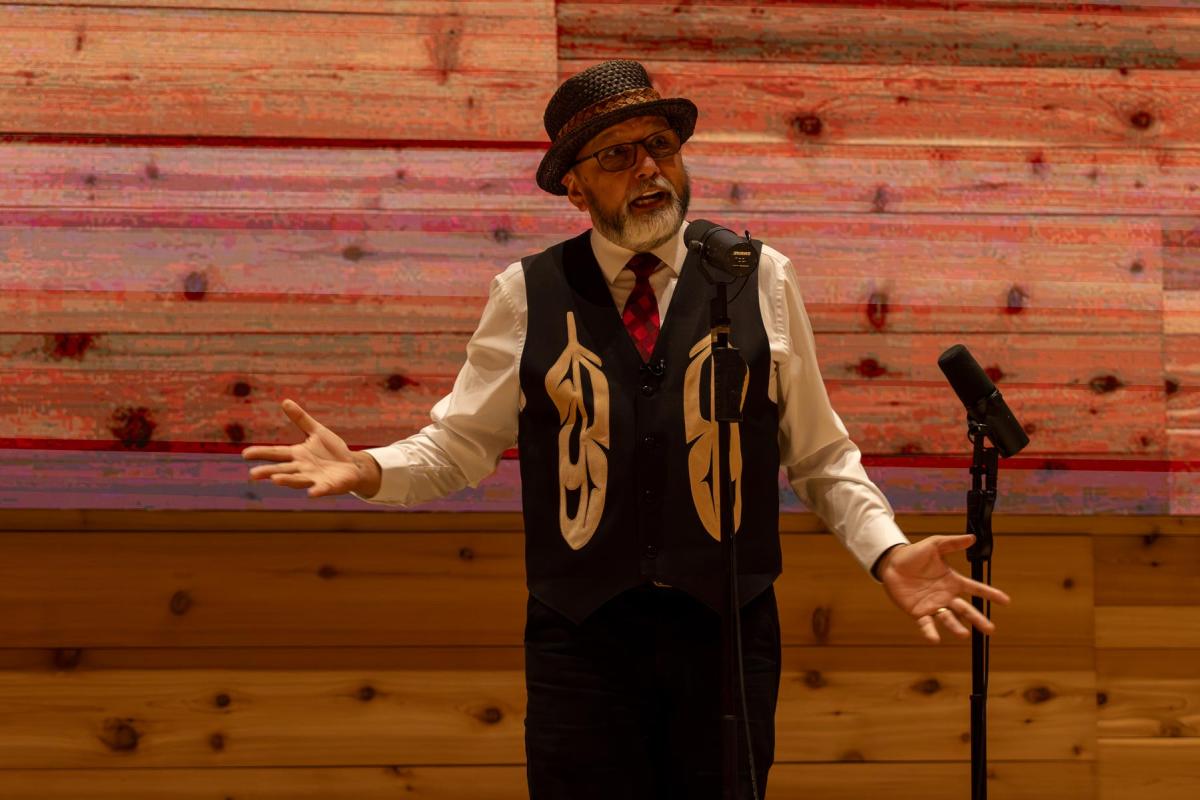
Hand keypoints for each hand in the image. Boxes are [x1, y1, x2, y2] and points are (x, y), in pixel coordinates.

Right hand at [241, 399, 362, 497]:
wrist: (352, 466)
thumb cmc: (332, 450)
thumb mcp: (317, 431)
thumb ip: (301, 419)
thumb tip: (285, 401)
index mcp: (297, 455)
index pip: (276, 453)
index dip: (261, 453)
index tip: (245, 454)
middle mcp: (302, 468)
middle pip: (282, 470)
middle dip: (268, 472)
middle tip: (253, 474)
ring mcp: (314, 478)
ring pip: (298, 480)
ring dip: (287, 480)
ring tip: (275, 480)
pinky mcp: (328, 486)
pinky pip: (321, 489)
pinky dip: (316, 491)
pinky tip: (311, 493)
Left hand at [877, 534, 1011, 643]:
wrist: (892, 563)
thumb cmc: (915, 554)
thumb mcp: (935, 545)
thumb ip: (953, 543)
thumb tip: (973, 538)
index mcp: (953, 581)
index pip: (975, 589)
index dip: (990, 594)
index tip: (1005, 600)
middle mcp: (946, 596)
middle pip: (966, 609)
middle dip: (978, 619)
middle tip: (990, 629)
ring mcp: (933, 606)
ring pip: (948, 619)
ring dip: (956, 627)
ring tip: (964, 634)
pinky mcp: (918, 612)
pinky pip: (926, 624)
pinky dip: (930, 632)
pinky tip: (934, 639)